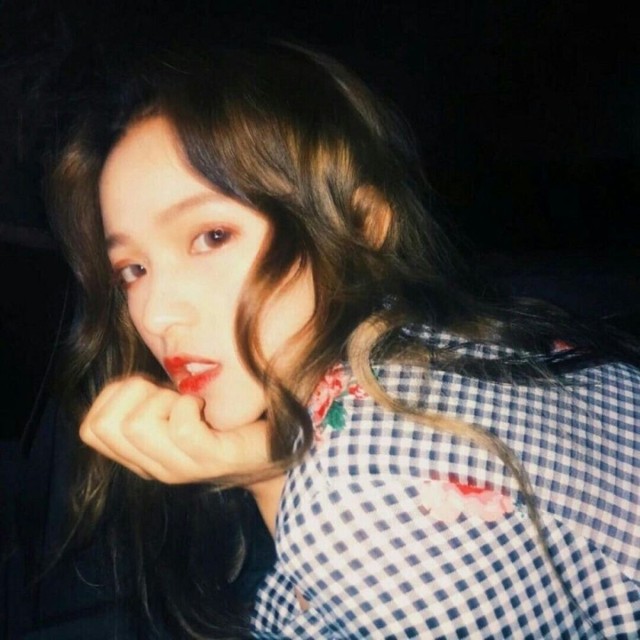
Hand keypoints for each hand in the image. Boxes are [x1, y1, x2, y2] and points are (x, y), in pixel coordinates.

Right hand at [79, 375, 271, 483]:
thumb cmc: (220, 419)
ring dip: (162, 399)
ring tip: (186, 401)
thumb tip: (132, 371)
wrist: (268, 449)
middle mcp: (153, 466)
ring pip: (136, 426)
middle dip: (135, 394)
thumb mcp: (174, 406)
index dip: (112, 396)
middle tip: (169, 395)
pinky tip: (201, 406)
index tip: (147, 389)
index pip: (90, 430)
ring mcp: (180, 468)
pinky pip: (181, 429)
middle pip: (106, 426)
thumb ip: (147, 398)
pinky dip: (188, 405)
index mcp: (138, 454)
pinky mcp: (211, 460)